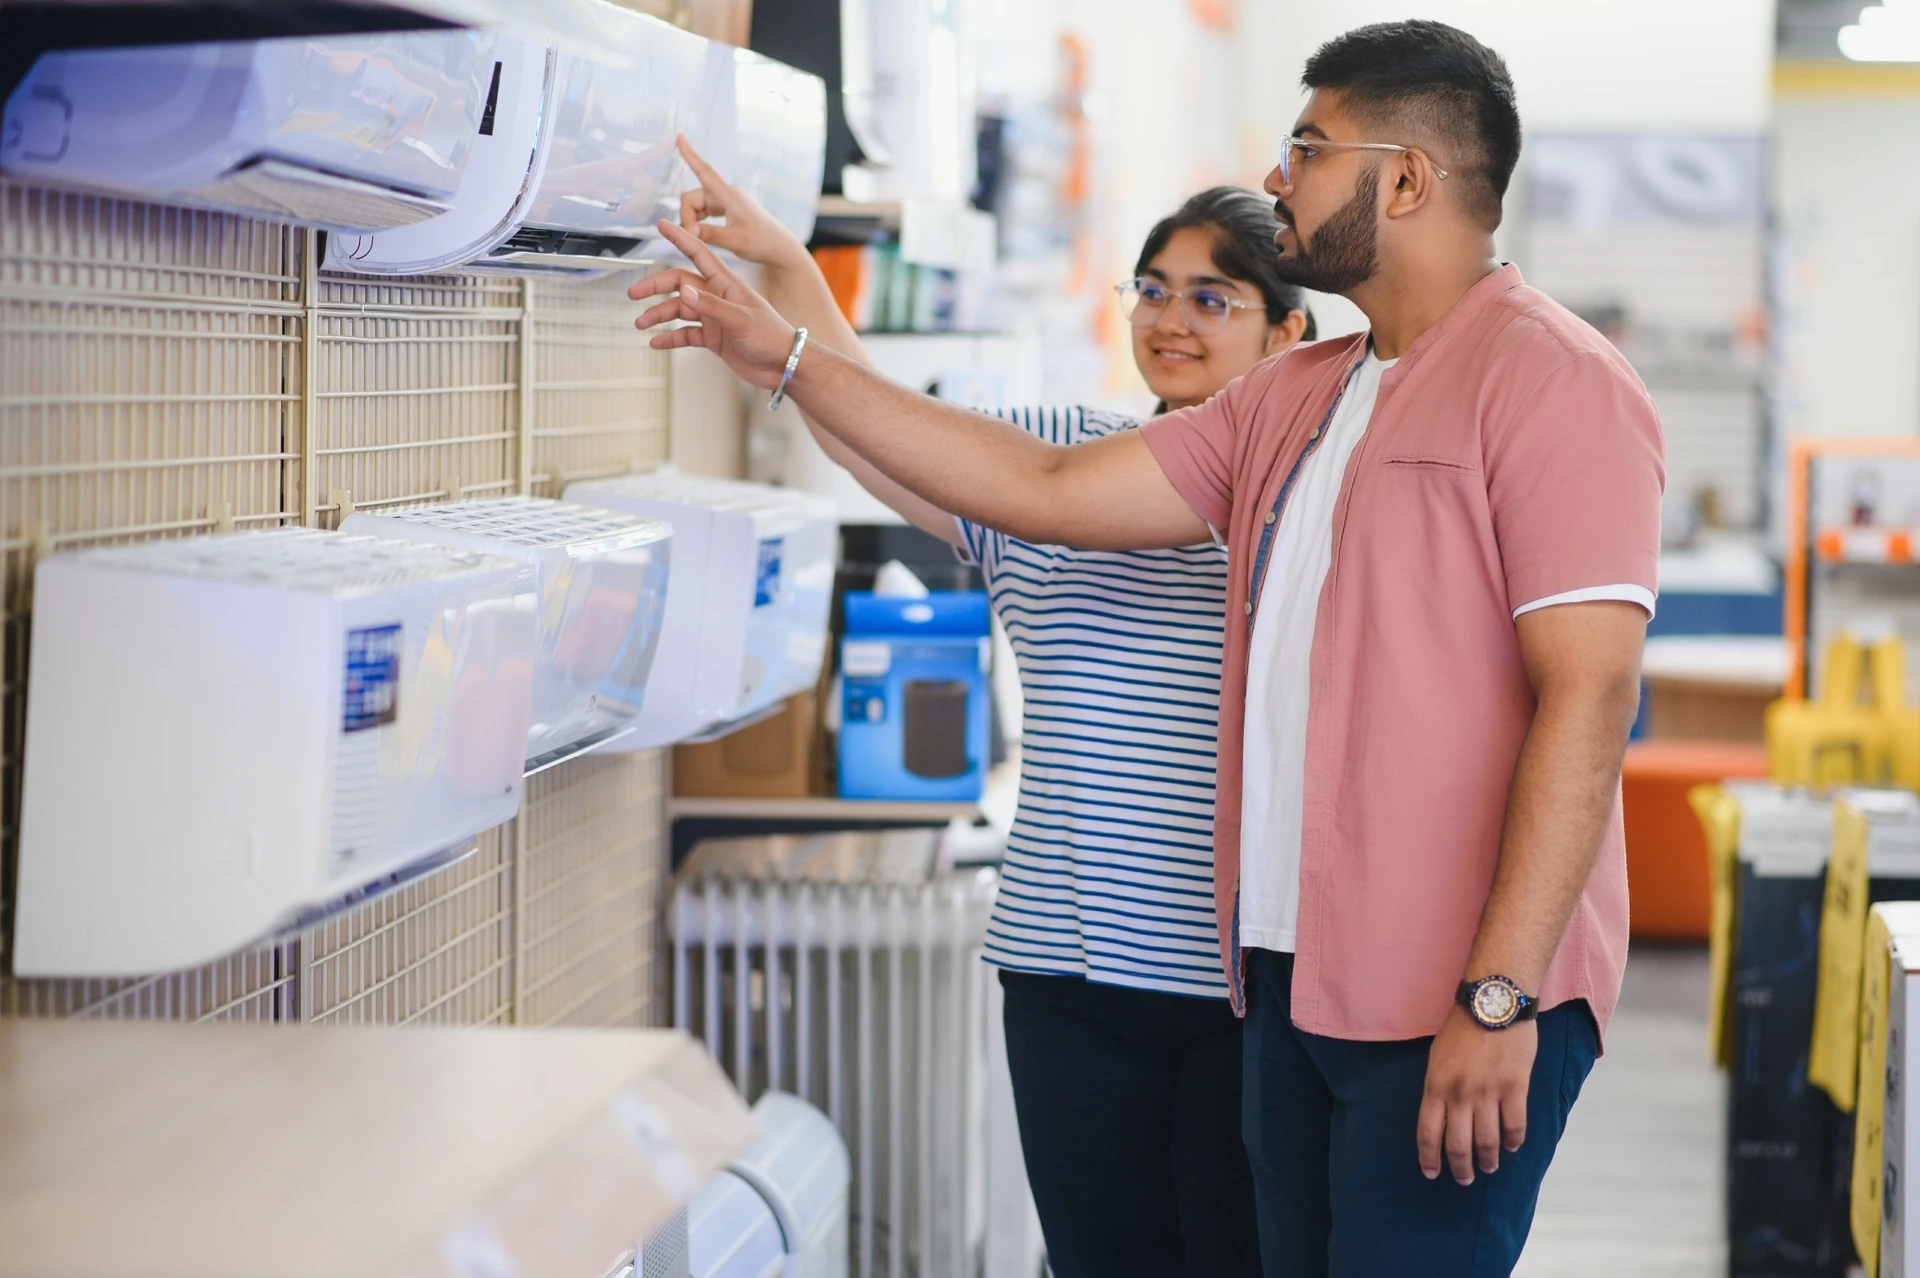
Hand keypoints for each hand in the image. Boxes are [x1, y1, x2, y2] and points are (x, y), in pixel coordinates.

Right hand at [629, 219, 798, 389]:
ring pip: (679, 310)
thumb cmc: (772, 337)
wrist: (784, 365)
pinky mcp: (714, 338)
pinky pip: (686, 335)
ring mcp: (714, 317)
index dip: (680, 238)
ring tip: (640, 324)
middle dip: (655, 287)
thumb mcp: (740, 320)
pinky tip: (656, 343)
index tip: (662, 224)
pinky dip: (670, 338)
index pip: (698, 254)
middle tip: (633, 295)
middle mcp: (717, 297)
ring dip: (659, 315)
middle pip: (679, 284)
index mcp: (726, 284)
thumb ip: (711, 306)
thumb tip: (683, 292)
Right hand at [674, 134, 812, 274]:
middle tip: (693, 238)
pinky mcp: (725, 210)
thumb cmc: (763, 242)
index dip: (690, 155)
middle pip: (691, 198)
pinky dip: (698, 223)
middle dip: (687, 217)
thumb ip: (710, 235)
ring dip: (692, 222)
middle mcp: (725, 195)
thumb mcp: (736, 241)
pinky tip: (702, 234)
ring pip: (694, 206)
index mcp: (729, 196)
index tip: (679, 136)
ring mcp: (724, 202)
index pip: (705, 171)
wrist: (779, 248)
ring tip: (699, 239)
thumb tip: (688, 230)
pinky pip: (702, 211)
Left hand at [1416, 1005, 1535, 1184]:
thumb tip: (1444, 1117)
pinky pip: (1515, 1125)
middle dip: (1461, 1168)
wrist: (1493, 1002)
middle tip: (1465, 1179)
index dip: (1430, 1158)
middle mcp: (1460, 1094)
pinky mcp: (1515, 1088)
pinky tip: (1513, 1146)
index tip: (1432, 1174)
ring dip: (1488, 1160)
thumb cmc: (1462, 1027)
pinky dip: (1514, 1141)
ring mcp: (1488, 1092)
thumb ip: (1439, 1087)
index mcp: (1436, 1085)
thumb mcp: (1437, 1057)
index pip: (1428, 1133)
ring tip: (1490, 1167)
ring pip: (1488, 1141)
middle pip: (1458, 1145)